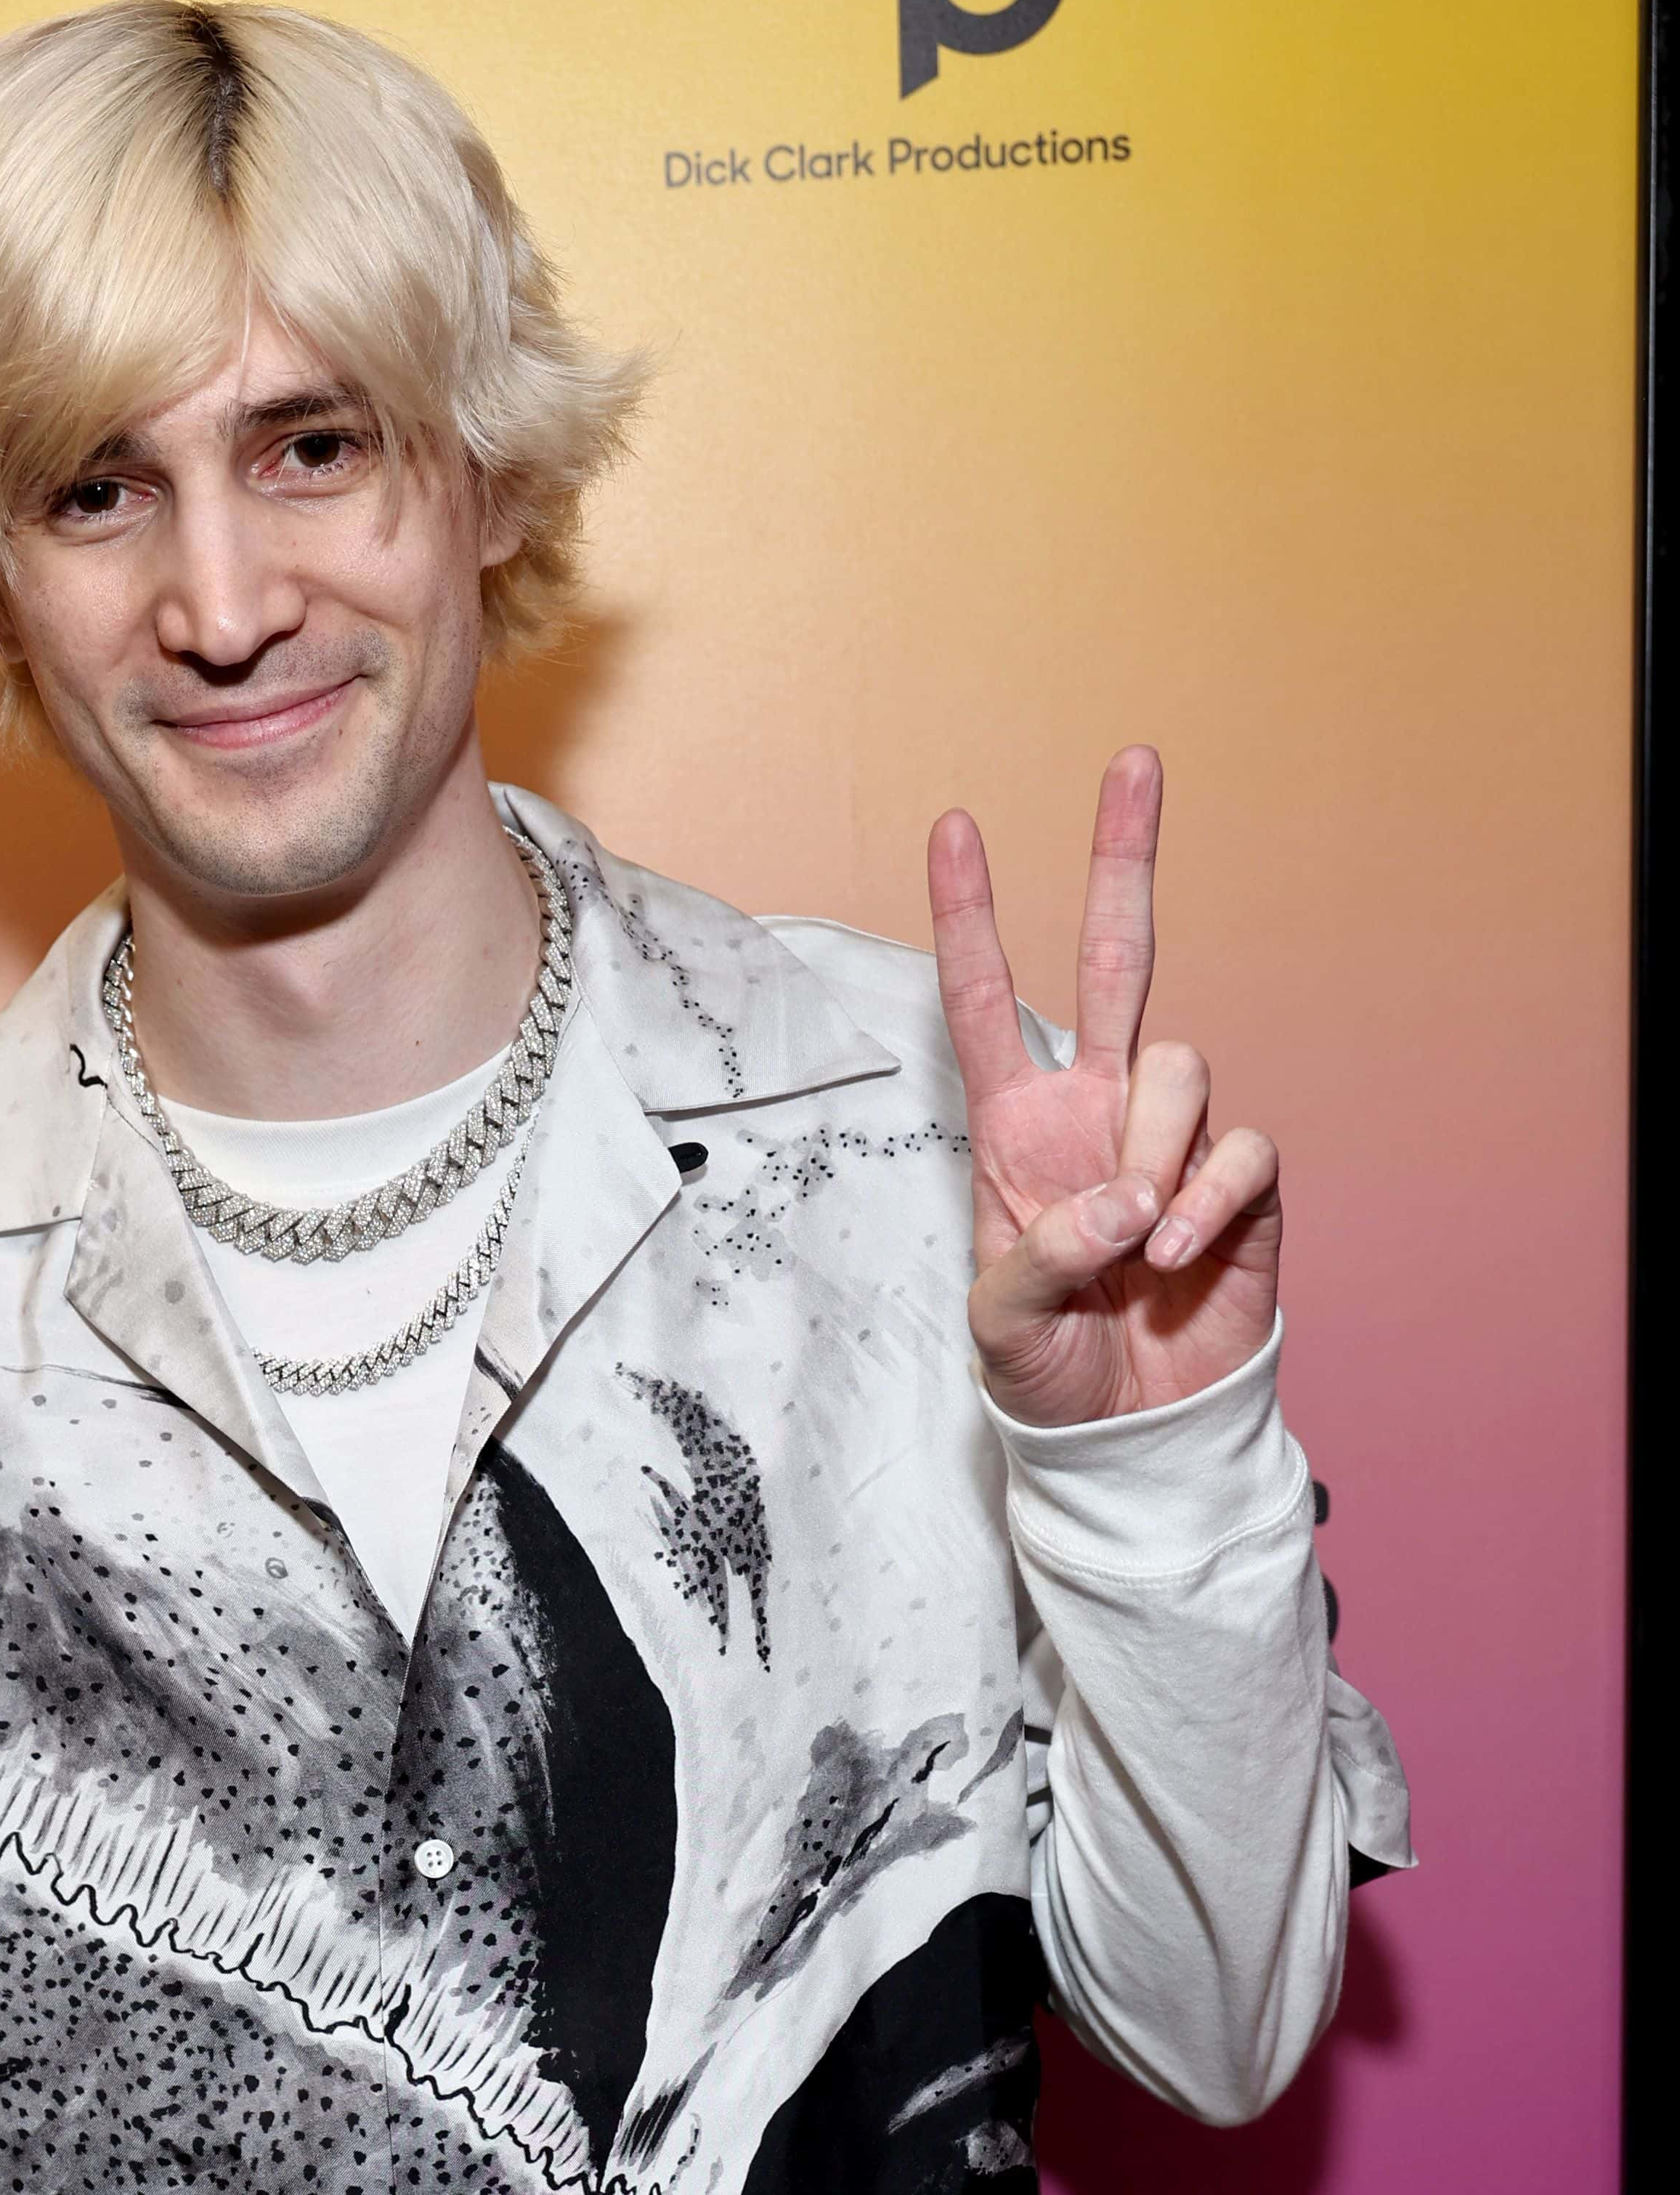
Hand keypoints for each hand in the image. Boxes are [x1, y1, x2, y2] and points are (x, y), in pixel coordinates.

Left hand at [927, 746, 1279, 1429]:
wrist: (1131, 1434)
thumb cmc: (1050, 1372)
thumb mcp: (1002, 1325)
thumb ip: (1041, 1256)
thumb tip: (1121, 1197)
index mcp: (1018, 1129)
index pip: (987, 1002)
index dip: (970, 918)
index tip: (954, 827)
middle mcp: (1097, 1112)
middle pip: (1117, 959)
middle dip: (1122, 858)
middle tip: (1132, 760)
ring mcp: (1171, 1140)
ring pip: (1180, 1061)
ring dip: (1156, 1145)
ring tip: (1137, 1241)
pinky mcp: (1240, 1185)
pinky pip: (1238, 1146)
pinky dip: (1209, 1197)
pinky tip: (1177, 1254)